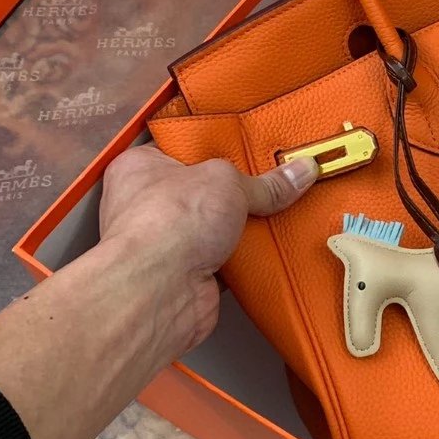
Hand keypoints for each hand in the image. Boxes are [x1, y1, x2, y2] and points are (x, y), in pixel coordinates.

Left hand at [99, 144, 317, 359]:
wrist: (159, 291)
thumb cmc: (165, 226)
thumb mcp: (227, 182)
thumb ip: (264, 182)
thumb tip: (295, 172)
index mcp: (143, 168)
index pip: (183, 150)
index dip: (218, 148)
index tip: (249, 147)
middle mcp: (150, 204)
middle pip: (206, 190)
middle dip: (238, 191)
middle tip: (270, 180)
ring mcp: (169, 241)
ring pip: (218, 226)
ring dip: (243, 226)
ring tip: (275, 211)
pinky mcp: (188, 272)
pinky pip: (227, 258)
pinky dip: (246, 256)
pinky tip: (267, 246)